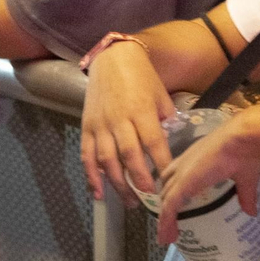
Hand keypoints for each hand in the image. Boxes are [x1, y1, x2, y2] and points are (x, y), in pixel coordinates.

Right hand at [80, 40, 176, 205]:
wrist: (112, 59)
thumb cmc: (142, 77)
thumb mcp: (161, 95)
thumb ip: (166, 119)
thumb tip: (173, 142)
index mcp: (141, 110)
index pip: (153, 142)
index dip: (161, 163)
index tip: (170, 181)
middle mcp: (119, 119)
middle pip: (129, 156)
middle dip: (139, 180)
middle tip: (149, 198)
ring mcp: (100, 125)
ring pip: (107, 160)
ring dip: (118, 184)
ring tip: (130, 202)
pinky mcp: (86, 127)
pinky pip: (86, 156)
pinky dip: (91, 177)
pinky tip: (99, 193)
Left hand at [157, 114, 259, 244]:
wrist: (243, 138)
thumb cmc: (247, 151)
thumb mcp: (245, 178)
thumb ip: (246, 196)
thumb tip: (252, 213)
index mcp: (198, 158)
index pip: (177, 173)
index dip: (174, 188)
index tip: (176, 204)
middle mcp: (185, 163)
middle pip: (167, 186)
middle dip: (166, 204)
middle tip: (171, 223)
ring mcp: (182, 173)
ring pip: (166, 199)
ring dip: (164, 218)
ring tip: (167, 238)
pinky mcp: (183, 184)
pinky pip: (169, 208)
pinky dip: (166, 223)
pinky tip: (167, 237)